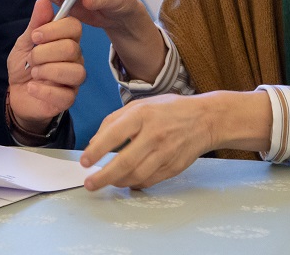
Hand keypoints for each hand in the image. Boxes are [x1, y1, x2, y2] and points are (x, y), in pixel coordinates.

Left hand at [7, 0, 85, 132]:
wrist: (16, 94)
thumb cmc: (24, 65)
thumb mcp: (25, 42)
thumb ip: (36, 24)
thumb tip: (42, 0)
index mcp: (66, 40)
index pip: (75, 27)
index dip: (55, 29)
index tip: (35, 36)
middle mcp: (75, 58)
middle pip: (72, 49)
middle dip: (45, 52)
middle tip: (31, 58)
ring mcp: (73, 79)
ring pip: (75, 72)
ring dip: (48, 71)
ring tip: (33, 73)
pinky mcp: (68, 99)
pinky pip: (65, 95)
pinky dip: (45, 90)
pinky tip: (32, 87)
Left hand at [79, 91, 271, 190]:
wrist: (205, 119)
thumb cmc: (169, 110)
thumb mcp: (140, 105)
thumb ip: (114, 120)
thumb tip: (94, 142)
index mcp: (143, 114)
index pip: (114, 134)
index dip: (96, 151)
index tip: (84, 162)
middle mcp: (154, 134)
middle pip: (124, 162)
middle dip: (103, 177)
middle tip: (89, 184)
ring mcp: (165, 152)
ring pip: (136, 175)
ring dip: (117, 182)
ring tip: (107, 182)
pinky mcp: (173, 167)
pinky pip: (149, 181)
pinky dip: (135, 183)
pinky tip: (126, 181)